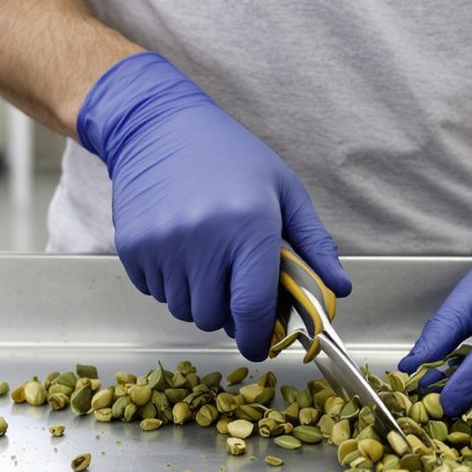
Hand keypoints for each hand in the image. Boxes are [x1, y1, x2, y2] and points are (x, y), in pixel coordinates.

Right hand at [77, 52, 349, 360]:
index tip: (260, 345)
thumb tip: (339, 289)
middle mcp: (203, 240)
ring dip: (198, 299)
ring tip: (206, 261)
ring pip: (183, 309)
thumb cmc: (230, 156)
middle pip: (214, 317)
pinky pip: (154, 292)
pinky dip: (170, 284)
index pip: (252, 309)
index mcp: (248, 227)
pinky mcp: (132, 248)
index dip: (257, 338)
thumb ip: (313, 243)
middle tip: (233, 285)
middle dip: (227, 314)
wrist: (158, 126)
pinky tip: (179, 250)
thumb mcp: (283, 190)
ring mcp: (162, 246)